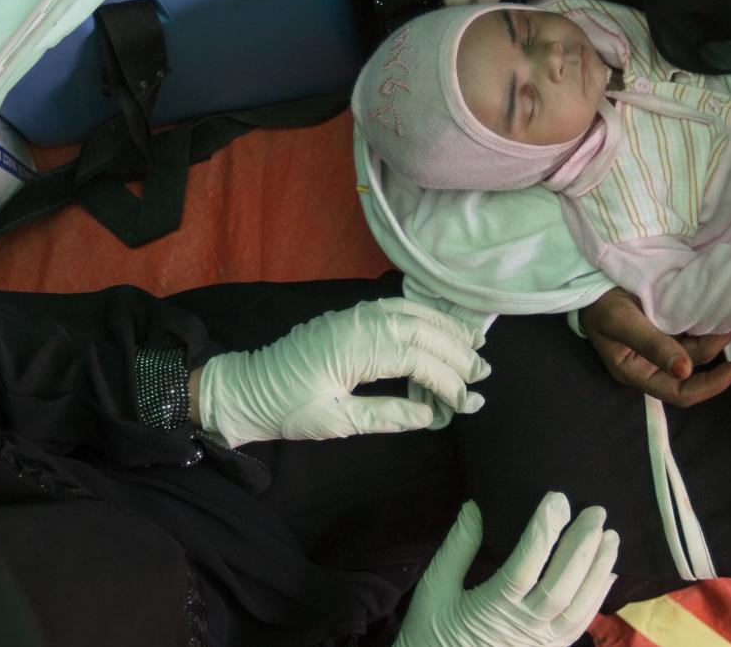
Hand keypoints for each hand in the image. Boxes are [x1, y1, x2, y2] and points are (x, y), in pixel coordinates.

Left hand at [197, 298, 488, 446]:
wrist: (247, 388)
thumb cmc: (287, 409)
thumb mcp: (335, 423)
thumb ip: (386, 416)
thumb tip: (429, 415)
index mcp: (353, 350)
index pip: (416, 359)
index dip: (447, 380)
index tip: (468, 402)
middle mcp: (357, 324)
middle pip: (421, 330)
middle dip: (456, 352)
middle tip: (483, 375)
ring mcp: (353, 315)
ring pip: (412, 313)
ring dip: (446, 328)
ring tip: (475, 346)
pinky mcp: (349, 316)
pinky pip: (395, 307)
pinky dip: (424, 315)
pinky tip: (440, 326)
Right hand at [395, 493, 618, 646]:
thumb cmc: (431, 631)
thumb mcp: (434, 588)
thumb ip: (457, 548)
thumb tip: (475, 507)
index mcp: (492, 608)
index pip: (525, 564)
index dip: (543, 530)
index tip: (557, 498)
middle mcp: (523, 627)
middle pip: (560, 584)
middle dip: (582, 545)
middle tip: (596, 512)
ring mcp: (540, 644)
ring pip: (579, 606)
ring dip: (598, 570)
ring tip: (611, 538)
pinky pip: (580, 626)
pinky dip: (597, 598)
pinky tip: (608, 573)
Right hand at [578, 289, 730, 404]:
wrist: (591, 276)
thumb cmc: (600, 303)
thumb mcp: (622, 322)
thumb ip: (652, 345)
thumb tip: (684, 371)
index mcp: (638, 373)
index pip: (679, 393)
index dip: (709, 386)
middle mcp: (653, 364)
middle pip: (693, 369)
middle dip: (717, 352)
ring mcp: (661, 345)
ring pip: (696, 349)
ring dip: (716, 335)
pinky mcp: (666, 327)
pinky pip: (692, 331)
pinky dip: (708, 323)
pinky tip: (721, 310)